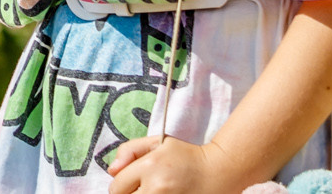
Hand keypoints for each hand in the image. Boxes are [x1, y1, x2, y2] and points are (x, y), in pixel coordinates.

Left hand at [107, 135, 241, 193]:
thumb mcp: (157, 142)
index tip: (131, 182)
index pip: (116, 186)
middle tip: (142, 188)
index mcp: (149, 167)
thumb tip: (111, 171)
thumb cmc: (186, 155)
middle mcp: (157, 188)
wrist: (219, 172)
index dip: (120, 184)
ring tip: (152, 191)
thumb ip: (129, 150)